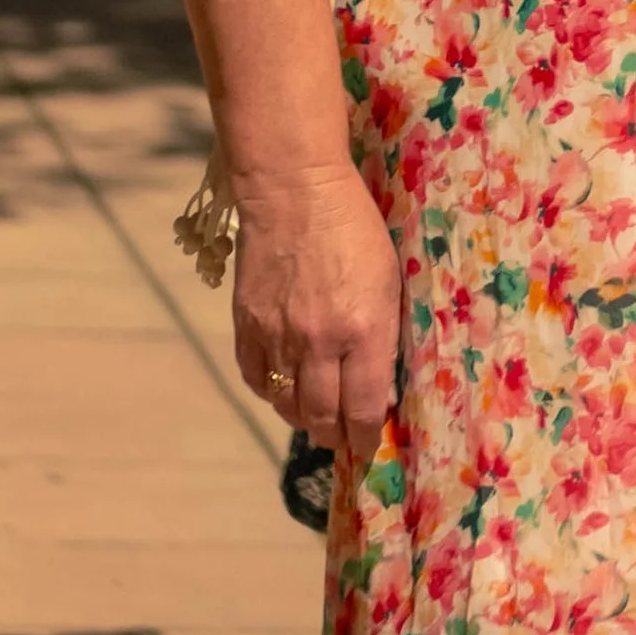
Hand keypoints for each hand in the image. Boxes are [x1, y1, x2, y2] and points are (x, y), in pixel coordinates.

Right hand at [230, 158, 402, 457]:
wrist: (294, 190)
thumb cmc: (356, 228)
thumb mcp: (389, 281)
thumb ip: (384, 335)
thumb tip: (378, 384)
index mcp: (363, 331)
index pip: (363, 408)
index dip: (366, 436)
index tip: (369, 444)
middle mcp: (318, 342)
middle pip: (322, 416)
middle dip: (335, 435)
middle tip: (342, 438)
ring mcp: (277, 336)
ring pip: (286, 404)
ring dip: (303, 420)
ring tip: (315, 420)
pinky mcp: (246, 324)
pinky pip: (255, 378)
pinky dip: (269, 393)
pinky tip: (282, 391)